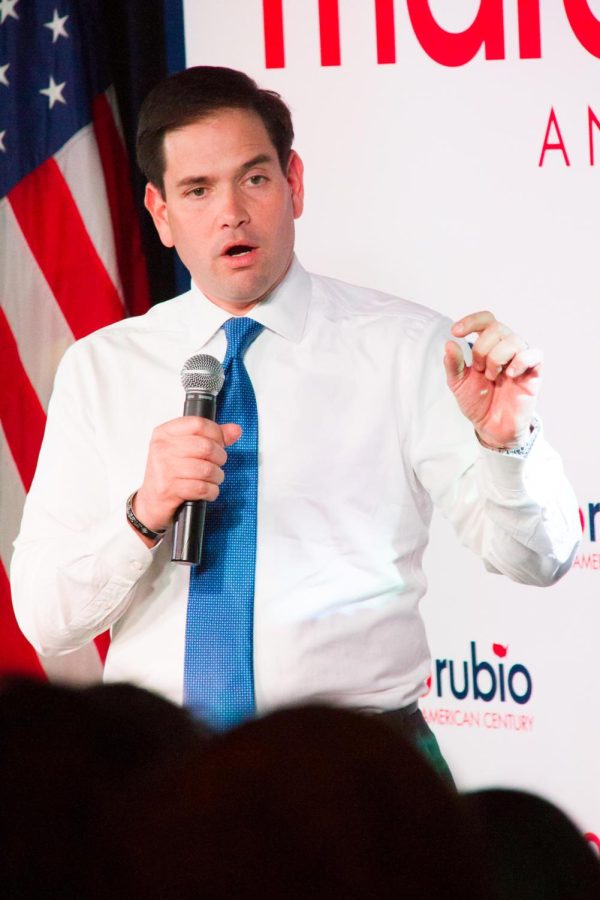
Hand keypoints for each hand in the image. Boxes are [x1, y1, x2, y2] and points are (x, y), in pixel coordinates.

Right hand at [130, 416, 241, 539]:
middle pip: (206, 446)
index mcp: (165, 433)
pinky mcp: (168, 489)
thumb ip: (212, 438)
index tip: (220, 443)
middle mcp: (162, 448)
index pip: (199, 423)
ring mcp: (164, 469)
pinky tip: (207, 491)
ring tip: (213, 479)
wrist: (151, 502)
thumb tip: (235, 430)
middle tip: (217, 464)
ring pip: (207, 469)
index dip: (217, 434)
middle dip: (220, 458)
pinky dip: (211, 491)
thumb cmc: (169, 474)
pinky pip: (202, 488)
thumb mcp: (186, 450)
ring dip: (217, 477)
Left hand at [443, 311, 541, 449]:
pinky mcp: (534, 372)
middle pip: (497, 328)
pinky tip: (509, 375)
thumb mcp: (458, 383)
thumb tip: (449, 343)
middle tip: (479, 370)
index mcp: (489, 345)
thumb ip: (453, 364)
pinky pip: (534, 354)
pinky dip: (519, 361)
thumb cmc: (478, 401)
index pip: (485, 320)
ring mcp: (521, 358)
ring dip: (497, 358)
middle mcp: (506, 347)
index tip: (455, 332)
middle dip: (481, 349)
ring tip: (492, 377)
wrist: (491, 426)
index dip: (471, 321)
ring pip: (513, 340)